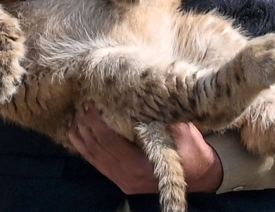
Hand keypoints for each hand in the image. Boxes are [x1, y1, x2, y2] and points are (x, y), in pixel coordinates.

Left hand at [68, 101, 223, 194]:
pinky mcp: (123, 181)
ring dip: (82, 139)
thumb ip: (161, 115)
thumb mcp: (179, 129)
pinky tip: (79, 137)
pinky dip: (87, 150)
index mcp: (140, 165)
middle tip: (80, 106)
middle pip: (98, 150)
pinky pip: (99, 165)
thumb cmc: (191, 149)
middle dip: (86, 127)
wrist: (201, 173)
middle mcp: (128, 177)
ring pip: (94, 159)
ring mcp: (124, 182)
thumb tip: (145, 92)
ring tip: (73, 120)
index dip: (97, 122)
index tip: (90, 104)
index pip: (109, 142)